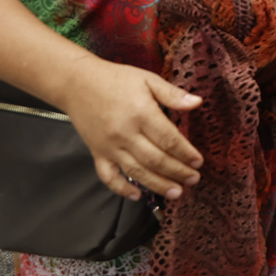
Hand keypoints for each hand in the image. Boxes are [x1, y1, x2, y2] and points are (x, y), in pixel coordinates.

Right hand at [59, 59, 203, 200]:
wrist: (77, 83)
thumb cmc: (115, 79)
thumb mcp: (148, 79)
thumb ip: (172, 94)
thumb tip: (197, 102)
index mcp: (141, 113)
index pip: (168, 139)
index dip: (185, 153)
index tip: (199, 162)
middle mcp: (125, 133)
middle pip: (155, 159)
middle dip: (177, 172)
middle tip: (194, 179)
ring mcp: (109, 146)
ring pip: (136, 171)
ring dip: (157, 184)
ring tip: (175, 192)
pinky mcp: (97, 153)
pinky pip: (108, 176)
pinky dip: (121, 188)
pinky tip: (136, 195)